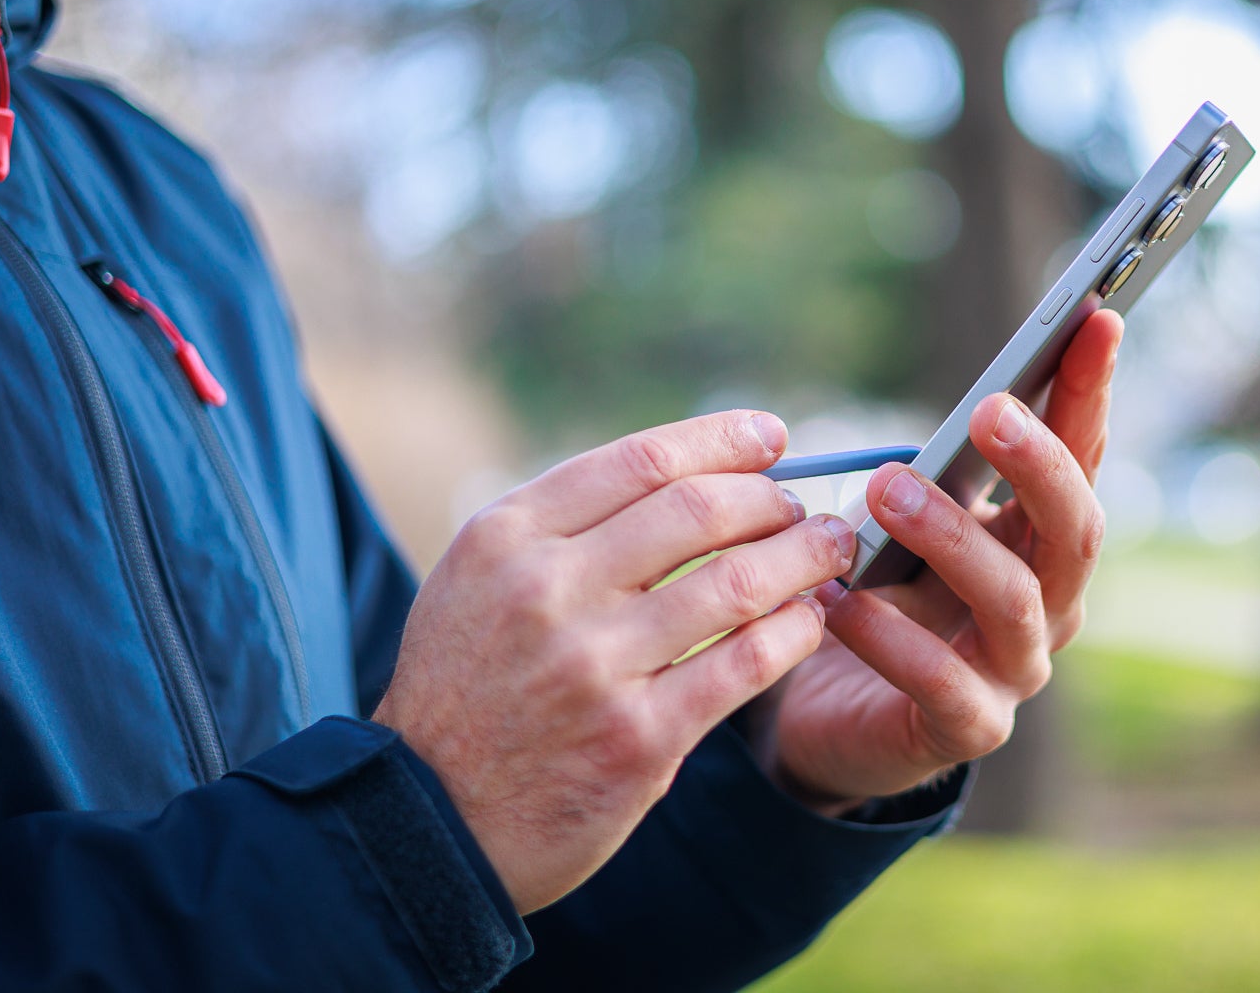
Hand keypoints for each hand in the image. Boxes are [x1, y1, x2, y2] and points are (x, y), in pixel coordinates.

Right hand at [372, 410, 854, 911]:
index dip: (723, 441)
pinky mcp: (638, 738)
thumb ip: (565, 525)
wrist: (430, 822)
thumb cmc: (469, 687)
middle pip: (699, 510)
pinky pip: (745, 664)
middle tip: (802, 508)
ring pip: (736, 583)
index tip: (772, 437)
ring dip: (802, 557)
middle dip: (771, 499)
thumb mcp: (481, 579)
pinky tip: (809, 620)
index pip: (642, 461)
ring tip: (829, 551)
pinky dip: (794, 631)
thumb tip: (689, 471)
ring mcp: (595, 665)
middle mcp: (548, 589)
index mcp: (507, 536)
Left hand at [759, 310, 1123, 814]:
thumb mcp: (904, 523)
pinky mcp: (969, 728)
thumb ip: (934, 474)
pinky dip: (890, 637)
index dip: (1089, 391)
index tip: (1093, 318)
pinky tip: (840, 599)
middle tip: (989, 410)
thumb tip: (963, 405)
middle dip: (1039, 464)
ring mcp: (1016, 670)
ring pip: (1014, 600)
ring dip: (951, 538)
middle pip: (1075, 528)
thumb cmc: (878, 596)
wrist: (829, 713)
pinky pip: (939, 681)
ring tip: (884, 492)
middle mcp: (1049, 602)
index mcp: (1039, 539)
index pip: (1081, 455)